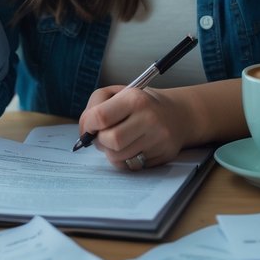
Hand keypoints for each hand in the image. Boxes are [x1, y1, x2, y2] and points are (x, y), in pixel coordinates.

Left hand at [78, 85, 193, 168]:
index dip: (87, 125)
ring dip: (110, 152)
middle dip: (99, 141)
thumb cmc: (140, 103)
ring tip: (116, 141)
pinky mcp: (162, 155)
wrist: (176, 114)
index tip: (88, 127)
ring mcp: (157, 139)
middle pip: (110, 141)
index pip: (100, 117)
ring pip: (118, 157)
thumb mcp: (118, 93)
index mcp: (135, 99)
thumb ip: (95, 106)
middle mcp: (149, 119)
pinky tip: (129, 148)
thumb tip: (84, 131)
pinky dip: (123, 160)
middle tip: (101, 136)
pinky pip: (130, 166)